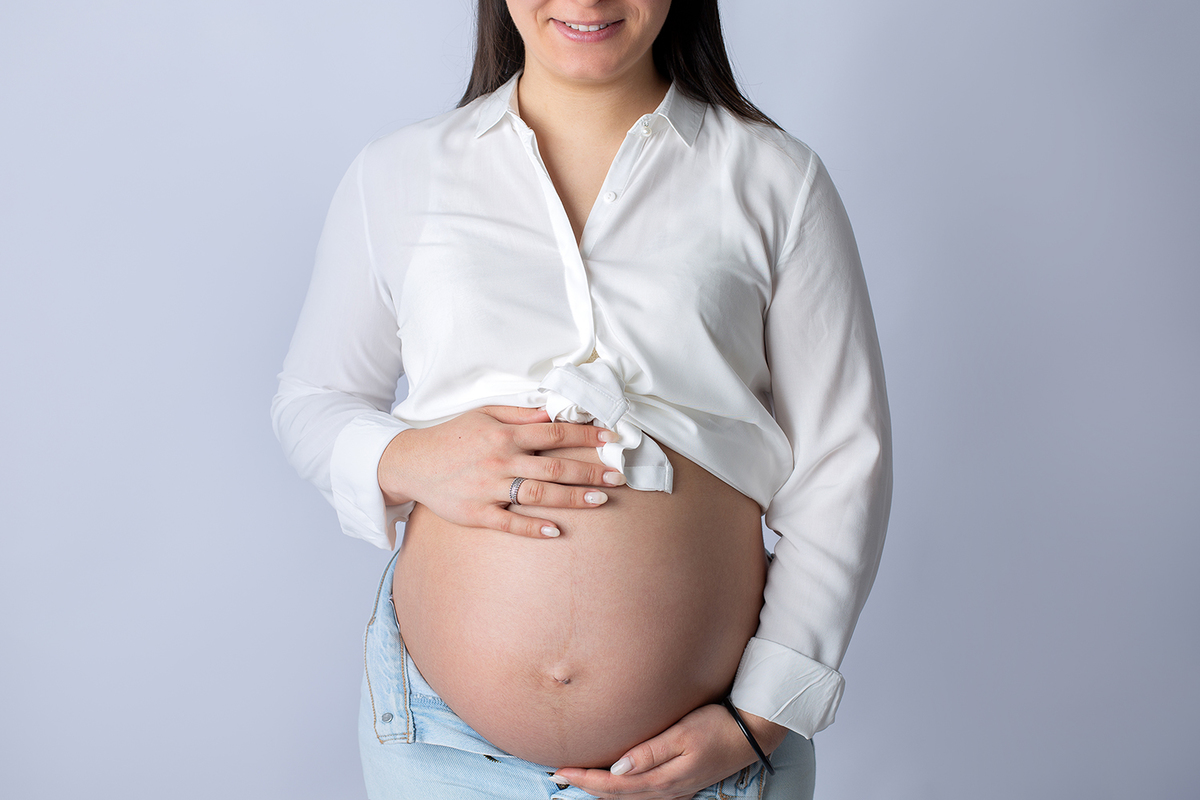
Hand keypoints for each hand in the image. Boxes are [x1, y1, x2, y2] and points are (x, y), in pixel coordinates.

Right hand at [377, 405, 624, 537]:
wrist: (411, 463)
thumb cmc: (451, 437)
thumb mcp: (483, 415)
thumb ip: (519, 414)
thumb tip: (552, 412)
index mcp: (504, 436)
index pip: (553, 434)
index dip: (585, 436)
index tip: (611, 440)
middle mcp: (499, 461)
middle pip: (553, 467)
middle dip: (589, 471)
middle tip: (618, 475)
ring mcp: (488, 489)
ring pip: (538, 495)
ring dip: (572, 498)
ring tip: (601, 499)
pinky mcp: (476, 513)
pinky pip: (509, 523)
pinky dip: (534, 528)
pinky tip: (557, 531)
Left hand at [551, 704, 787, 799]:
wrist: (751, 734)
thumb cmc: (717, 727)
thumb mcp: (684, 734)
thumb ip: (650, 752)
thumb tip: (617, 768)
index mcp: (663, 779)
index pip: (613, 785)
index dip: (585, 779)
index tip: (561, 769)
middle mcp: (666, 790)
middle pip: (617, 795)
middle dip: (587, 786)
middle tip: (560, 774)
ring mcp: (675, 789)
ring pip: (629, 797)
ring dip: (602, 790)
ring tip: (579, 779)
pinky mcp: (681, 783)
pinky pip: (642, 793)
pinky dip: (621, 791)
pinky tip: (615, 782)